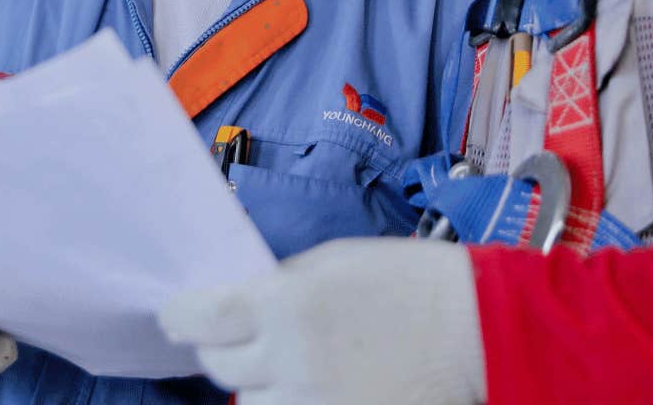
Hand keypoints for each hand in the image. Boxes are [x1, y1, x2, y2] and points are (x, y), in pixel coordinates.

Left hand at [159, 238, 486, 404]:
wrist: (476, 329)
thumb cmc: (410, 282)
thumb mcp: (333, 262)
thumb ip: (279, 286)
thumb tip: (240, 305)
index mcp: (285, 304)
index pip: (199, 319)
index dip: (180, 317)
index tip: (176, 316)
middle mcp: (290, 359)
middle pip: (219, 367)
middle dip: (221, 351)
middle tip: (235, 339)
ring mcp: (314, 402)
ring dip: (257, 386)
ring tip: (286, 365)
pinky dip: (290, 404)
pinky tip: (309, 387)